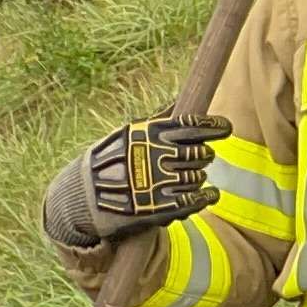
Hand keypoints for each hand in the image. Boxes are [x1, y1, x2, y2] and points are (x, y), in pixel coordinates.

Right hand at [43, 113, 223, 248]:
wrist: (81, 198)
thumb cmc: (105, 163)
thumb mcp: (126, 134)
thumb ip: (156, 120)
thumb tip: (179, 100)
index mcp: (150, 135)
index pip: (194, 126)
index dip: (215, 127)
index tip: (225, 128)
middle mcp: (158, 156)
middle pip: (201, 153)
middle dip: (204, 155)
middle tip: (199, 158)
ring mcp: (160, 182)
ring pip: (199, 176)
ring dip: (198, 177)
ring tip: (189, 178)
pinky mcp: (161, 207)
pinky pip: (196, 199)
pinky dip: (207, 196)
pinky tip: (208, 195)